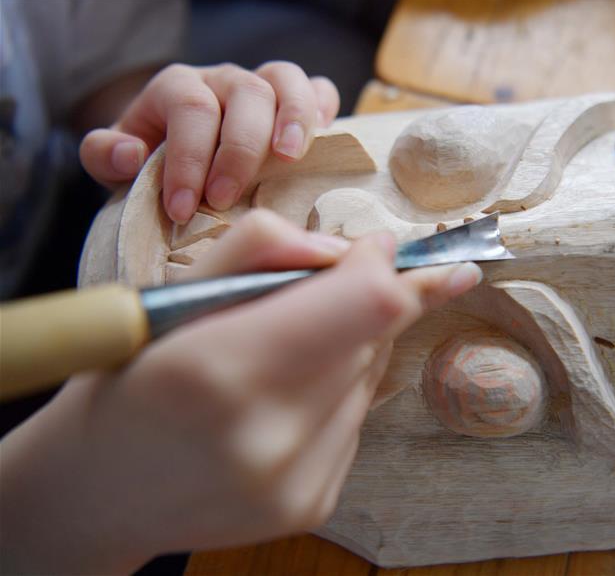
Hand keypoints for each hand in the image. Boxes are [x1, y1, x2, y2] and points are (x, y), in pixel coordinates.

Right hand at [0, 211, 481, 573]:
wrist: (95, 496)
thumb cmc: (125, 379)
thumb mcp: (168, 294)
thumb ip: (260, 249)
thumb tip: (352, 249)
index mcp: (221, 370)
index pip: (369, 304)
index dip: (382, 266)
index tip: (373, 247)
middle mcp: (270, 437)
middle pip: (374, 338)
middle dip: (361, 302)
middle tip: (321, 291)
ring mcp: (296, 482)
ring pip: (371, 377)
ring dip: (350, 347)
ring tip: (284, 350)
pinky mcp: (314, 504)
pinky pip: (357, 419)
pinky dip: (335, 393)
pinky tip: (282, 397)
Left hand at [79, 63, 339, 222]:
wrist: (183, 162)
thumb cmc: (154, 167)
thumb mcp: (116, 165)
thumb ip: (105, 157)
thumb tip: (131, 154)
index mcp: (179, 89)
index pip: (190, 107)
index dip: (188, 158)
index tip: (183, 209)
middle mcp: (224, 80)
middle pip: (245, 93)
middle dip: (237, 150)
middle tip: (225, 200)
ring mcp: (264, 87)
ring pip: (286, 80)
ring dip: (293, 119)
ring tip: (289, 159)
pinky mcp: (296, 104)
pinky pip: (320, 90)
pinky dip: (324, 111)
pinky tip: (320, 142)